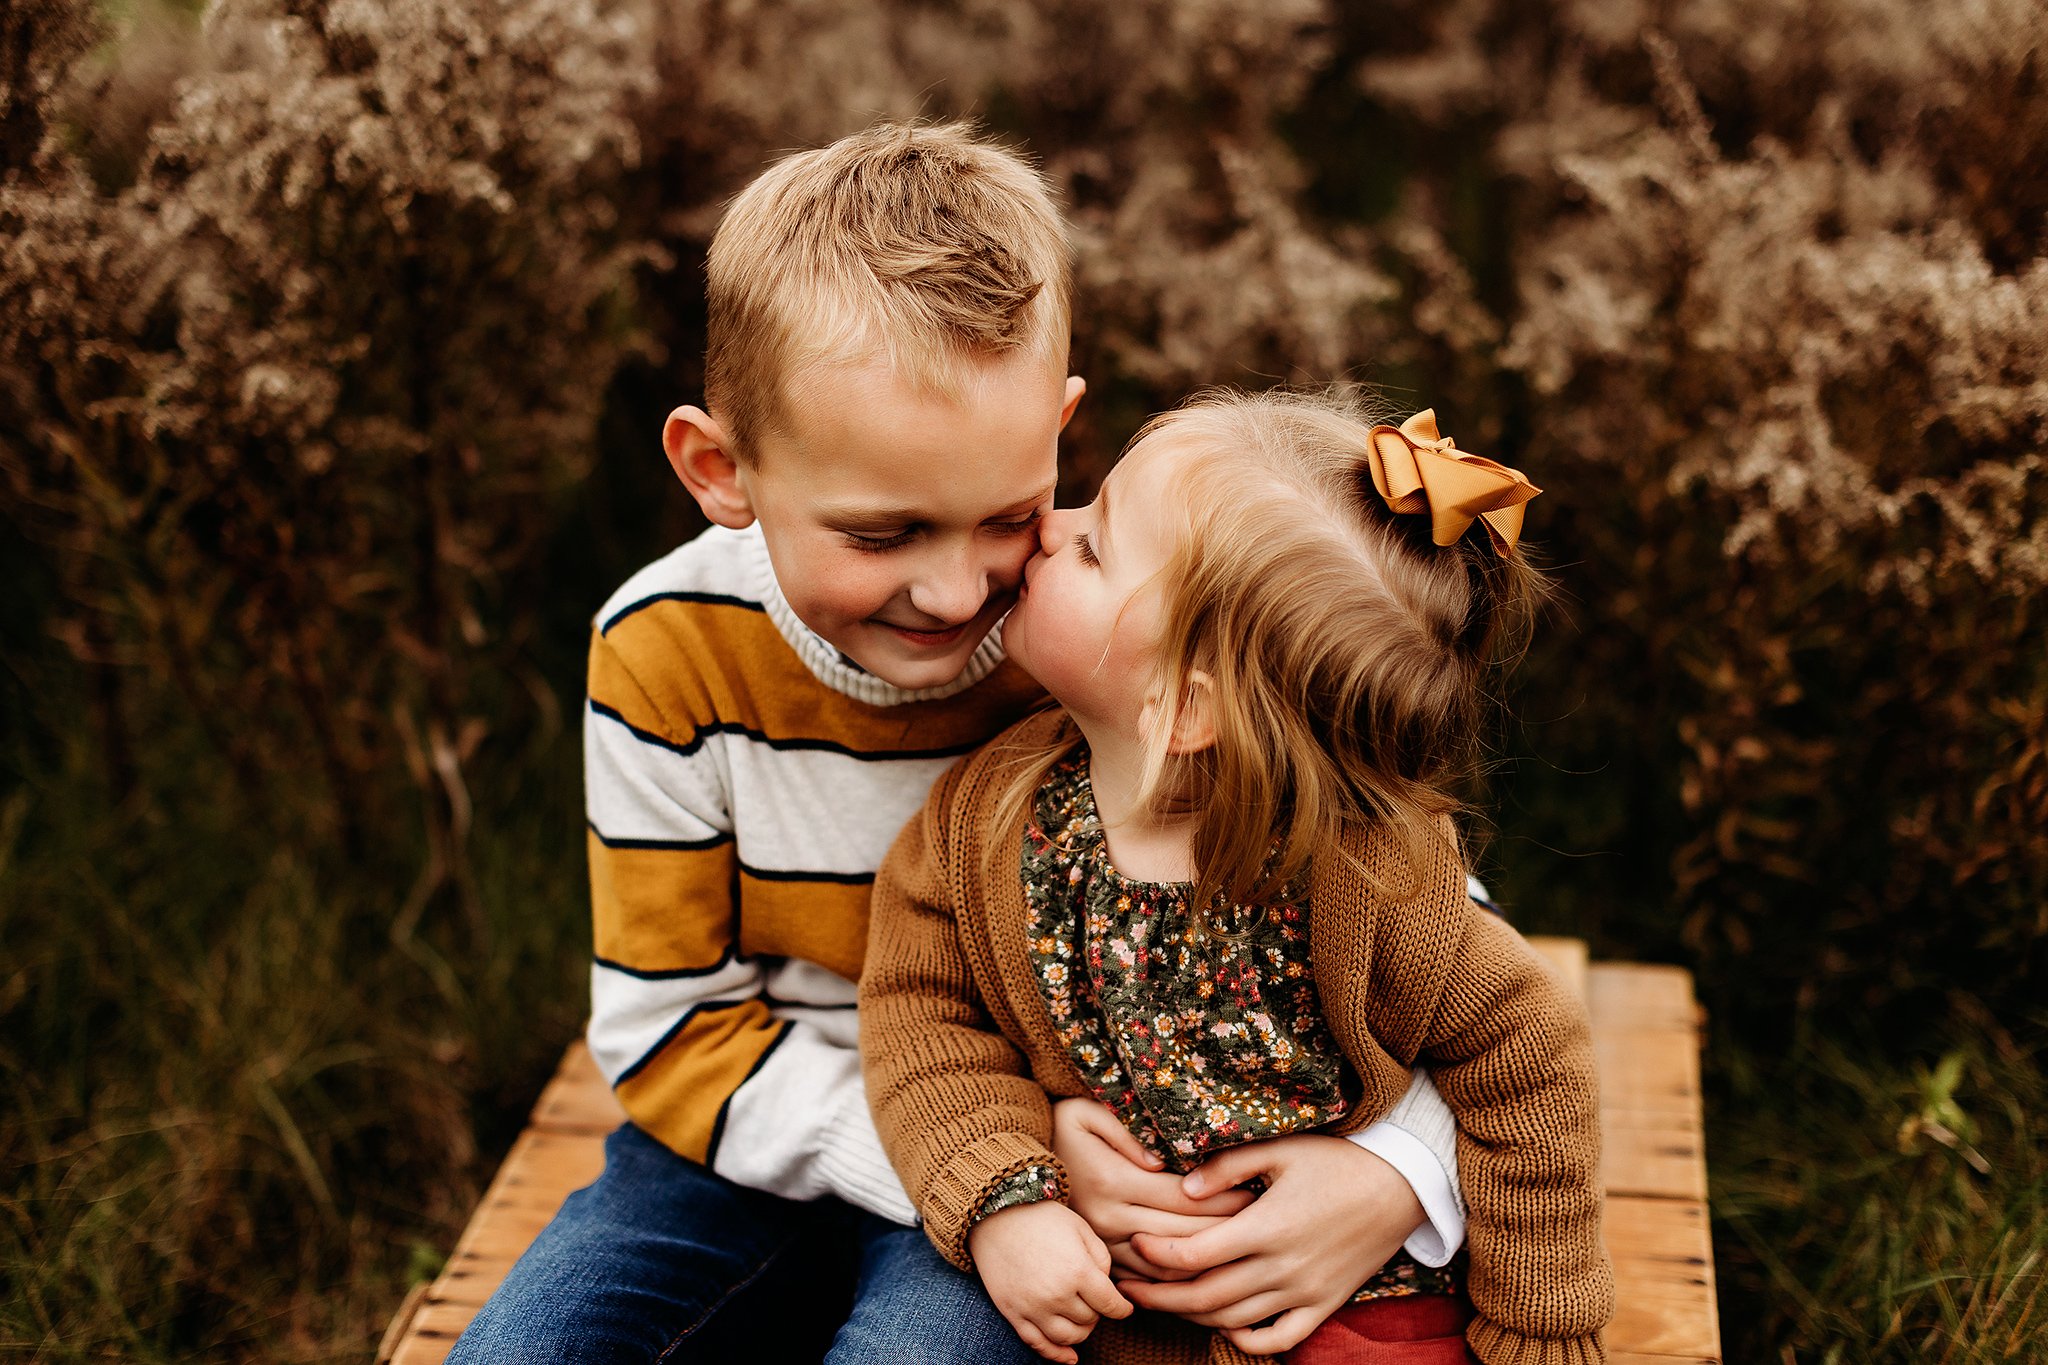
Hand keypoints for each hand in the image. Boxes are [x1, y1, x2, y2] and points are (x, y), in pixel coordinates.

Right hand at [968, 1200, 1133, 1363]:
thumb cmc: (1041, 1217)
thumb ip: (1101, 1259)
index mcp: (1077, 1271)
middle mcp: (1056, 1295)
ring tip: (1081, 1317)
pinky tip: (1070, 1356)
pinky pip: (1037, 1345)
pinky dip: (1056, 1355)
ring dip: (1081, 1332)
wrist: (994, 1214)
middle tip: (1094, 1299)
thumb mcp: (1081, 1228)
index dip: (1122, 1308)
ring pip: (1068, 1338)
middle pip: (1090, 1320)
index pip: (1111, 1304)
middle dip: (1098, 1312)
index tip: (1124, 1307)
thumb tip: (1108, 1288)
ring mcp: (1032, 1307)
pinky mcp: (1013, 1313)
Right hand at [1050, 1097, 1255, 1281]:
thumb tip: (1162, 1162)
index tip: (1254, 1193)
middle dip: (1226, 1229)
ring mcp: (1103, 1243)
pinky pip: (1146, 1278)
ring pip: (1167, 1263)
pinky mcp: (1099, 1259)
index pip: (1183, 1197)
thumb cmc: (1057, 1131)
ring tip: (1243, 1249)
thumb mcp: (1085, 1114)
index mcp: (1114, 1180)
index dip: (1222, 1198)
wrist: (1011, 1172)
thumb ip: (1125, 1133)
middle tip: (1263, 1223)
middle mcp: (1110, 1218)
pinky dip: (1178, 1278)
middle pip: (1182, 1233)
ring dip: (1207, 1258)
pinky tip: (1206, 1269)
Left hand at [1120, 1134, 1424, 1355]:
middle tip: (1128, 1284)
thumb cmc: (1338, 1160)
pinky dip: (1245, 1340)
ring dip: (1191, 1316)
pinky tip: (1222, 1325)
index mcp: (1267, 1227)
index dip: (1157, 1255)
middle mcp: (1283, 1268)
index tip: (1134, 1245)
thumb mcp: (1281, 1150)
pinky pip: (1278, 1339)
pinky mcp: (1323, 1305)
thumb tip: (1183, 1188)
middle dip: (1159, 1294)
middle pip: (1205, 1296)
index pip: (1196, 1255)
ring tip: (1161, 1300)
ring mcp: (1304, 1292)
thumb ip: (1229, 1166)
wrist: (1401, 1185)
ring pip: (1233, 1320)